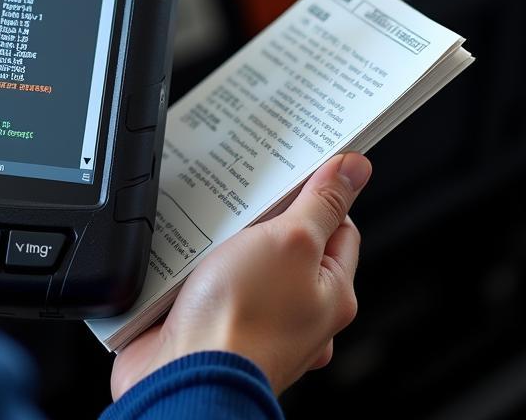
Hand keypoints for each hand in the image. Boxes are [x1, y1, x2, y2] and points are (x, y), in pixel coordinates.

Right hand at [111, 152, 370, 399]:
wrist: (184, 376)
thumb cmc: (241, 323)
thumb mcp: (292, 241)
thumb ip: (321, 204)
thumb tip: (356, 169)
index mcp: (330, 293)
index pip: (339, 228)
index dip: (321, 193)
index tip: (299, 165)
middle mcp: (299, 311)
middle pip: (290, 243)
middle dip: (266, 216)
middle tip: (248, 192)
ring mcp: (257, 320)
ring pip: (247, 261)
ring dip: (227, 241)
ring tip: (212, 227)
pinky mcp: (215, 325)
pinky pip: (211, 282)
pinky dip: (198, 265)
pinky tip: (186, 255)